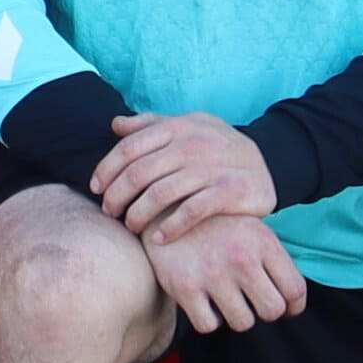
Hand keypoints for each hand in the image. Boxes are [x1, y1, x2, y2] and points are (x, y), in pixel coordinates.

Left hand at [88, 108, 277, 240]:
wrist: (267, 163)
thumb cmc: (214, 147)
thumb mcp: (187, 128)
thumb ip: (151, 125)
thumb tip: (115, 124)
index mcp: (177, 126)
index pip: (129, 148)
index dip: (106, 170)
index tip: (96, 189)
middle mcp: (194, 143)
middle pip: (140, 172)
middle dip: (117, 196)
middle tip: (109, 213)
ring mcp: (214, 166)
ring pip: (161, 193)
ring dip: (138, 214)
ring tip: (131, 227)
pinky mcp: (233, 190)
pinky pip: (192, 211)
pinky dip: (170, 227)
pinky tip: (159, 238)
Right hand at [141, 207, 309, 339]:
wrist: (164, 207)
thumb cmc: (216, 224)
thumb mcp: (251, 228)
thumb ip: (272, 259)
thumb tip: (292, 298)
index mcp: (263, 241)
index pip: (295, 290)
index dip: (294, 306)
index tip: (286, 308)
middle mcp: (241, 258)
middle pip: (272, 310)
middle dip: (264, 311)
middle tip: (253, 302)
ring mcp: (212, 273)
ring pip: (243, 322)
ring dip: (237, 316)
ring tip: (228, 299)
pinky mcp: (184, 286)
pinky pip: (208, 325)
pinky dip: (208, 319)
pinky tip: (206, 302)